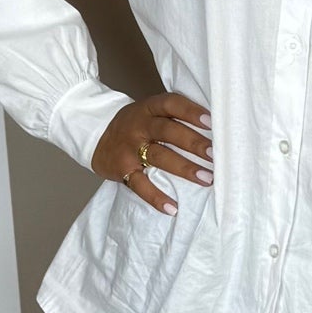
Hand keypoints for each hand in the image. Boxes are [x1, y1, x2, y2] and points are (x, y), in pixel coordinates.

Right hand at [90, 92, 213, 211]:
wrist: (95, 135)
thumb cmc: (135, 124)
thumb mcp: (149, 111)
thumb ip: (173, 116)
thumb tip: (215, 129)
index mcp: (149, 108)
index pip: (171, 104)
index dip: (191, 111)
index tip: (211, 121)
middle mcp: (139, 126)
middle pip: (168, 131)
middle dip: (193, 143)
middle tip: (215, 154)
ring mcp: (130, 148)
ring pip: (159, 157)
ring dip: (184, 168)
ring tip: (206, 179)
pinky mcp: (123, 170)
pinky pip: (140, 185)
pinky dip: (156, 198)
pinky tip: (173, 208)